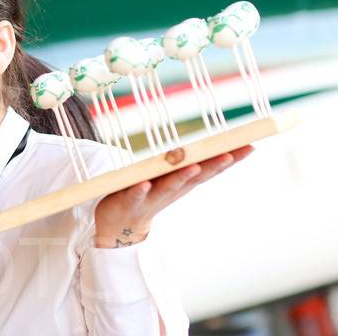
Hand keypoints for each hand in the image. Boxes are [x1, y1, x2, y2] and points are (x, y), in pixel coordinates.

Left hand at [93, 146, 253, 247]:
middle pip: (195, 176)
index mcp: (182, 181)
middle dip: (213, 166)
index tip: (250, 146)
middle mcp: (171, 190)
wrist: (119, 223)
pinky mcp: (129, 201)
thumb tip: (204, 145)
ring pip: (169, 186)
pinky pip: (135, 195)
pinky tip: (144, 184)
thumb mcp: (167, 177)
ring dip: (182, 178)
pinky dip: (140, 190)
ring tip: (194, 167)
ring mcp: (152, 197)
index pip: (209, 168)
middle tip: (230, 154)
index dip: (229, 158)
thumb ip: (183, 162)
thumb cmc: (146, 193)